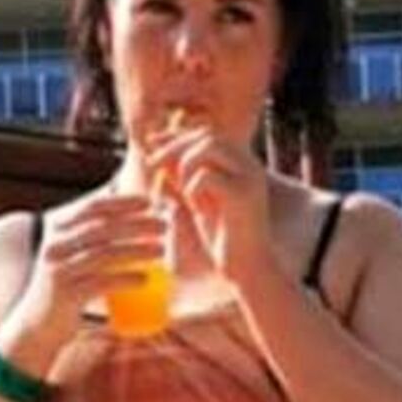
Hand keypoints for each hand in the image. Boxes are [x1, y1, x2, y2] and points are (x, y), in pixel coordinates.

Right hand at [5, 193, 166, 348]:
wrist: (36, 324)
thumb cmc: (63, 284)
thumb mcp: (70, 252)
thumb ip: (90, 230)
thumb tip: (118, 199)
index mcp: (57, 230)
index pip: (93, 207)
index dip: (122, 203)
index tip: (149, 202)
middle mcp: (56, 246)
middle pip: (103, 228)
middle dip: (137, 223)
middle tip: (164, 225)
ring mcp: (59, 270)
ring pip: (104, 254)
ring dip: (137, 249)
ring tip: (161, 249)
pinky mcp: (66, 294)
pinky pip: (101, 283)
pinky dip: (125, 279)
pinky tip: (144, 279)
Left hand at [146, 124, 278, 292]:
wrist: (248, 268)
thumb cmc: (222, 237)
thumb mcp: (196, 200)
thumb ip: (180, 175)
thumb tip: (156, 149)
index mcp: (240, 163)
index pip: (206, 133)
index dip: (177, 136)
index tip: (152, 143)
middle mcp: (249, 165)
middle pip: (206, 135)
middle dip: (175, 146)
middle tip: (154, 163)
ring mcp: (249, 177)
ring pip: (208, 147)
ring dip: (184, 164)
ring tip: (181, 190)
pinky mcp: (245, 196)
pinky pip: (207, 176)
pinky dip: (193, 188)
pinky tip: (197, 208)